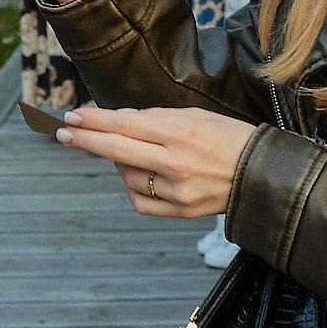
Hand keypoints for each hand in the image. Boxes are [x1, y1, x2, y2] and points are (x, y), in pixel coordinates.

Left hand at [51, 106, 258, 217]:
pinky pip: (140, 201)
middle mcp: (176, 163)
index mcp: (181, 132)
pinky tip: (141, 176)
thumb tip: (119, 121)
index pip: (125, 125)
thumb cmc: (231, 138)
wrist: (263, 175)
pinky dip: (134, 187)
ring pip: (127, 177)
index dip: (95, 120)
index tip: (72, 116)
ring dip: (121, 163)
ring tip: (136, 153)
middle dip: (86, 140)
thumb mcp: (197, 116)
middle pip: (117, 151)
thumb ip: (156, 119)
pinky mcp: (180, 211)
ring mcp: (177, 191)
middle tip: (63, 133)